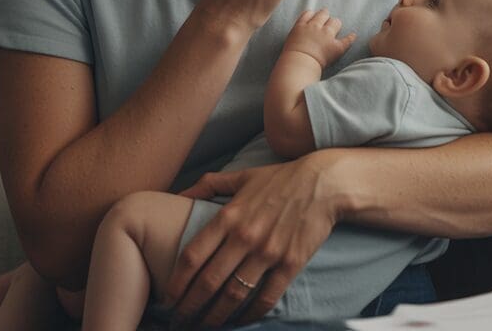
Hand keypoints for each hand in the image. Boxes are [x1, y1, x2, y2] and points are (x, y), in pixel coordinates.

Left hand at [164, 153, 345, 327]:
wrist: (323, 184)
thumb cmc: (280, 179)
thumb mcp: (241, 176)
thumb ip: (208, 185)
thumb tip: (178, 194)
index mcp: (229, 216)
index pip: (192, 256)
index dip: (176, 283)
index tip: (167, 298)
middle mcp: (245, 236)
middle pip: (208, 282)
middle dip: (189, 307)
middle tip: (179, 321)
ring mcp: (268, 253)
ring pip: (234, 295)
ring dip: (215, 317)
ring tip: (203, 327)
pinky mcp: (290, 264)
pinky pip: (265, 298)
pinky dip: (249, 315)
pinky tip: (238, 321)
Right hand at [282, 9, 356, 67]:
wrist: (298, 65)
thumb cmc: (290, 58)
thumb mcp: (289, 41)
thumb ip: (297, 34)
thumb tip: (302, 36)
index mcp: (301, 26)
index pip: (309, 14)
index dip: (313, 16)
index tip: (315, 19)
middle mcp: (314, 27)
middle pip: (323, 14)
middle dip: (325, 17)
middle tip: (326, 22)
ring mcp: (326, 35)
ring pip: (335, 22)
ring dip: (335, 25)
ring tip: (336, 28)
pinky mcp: (335, 46)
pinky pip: (347, 39)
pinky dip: (350, 38)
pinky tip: (353, 36)